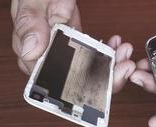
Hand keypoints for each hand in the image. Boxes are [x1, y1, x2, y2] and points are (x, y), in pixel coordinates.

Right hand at [11, 0, 134, 92]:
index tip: (103, 81)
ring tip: (124, 53)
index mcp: (32, 56)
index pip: (56, 85)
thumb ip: (31, 26)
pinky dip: (109, 52)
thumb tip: (31, 51)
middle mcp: (48, 59)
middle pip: (78, 84)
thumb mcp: (32, 5)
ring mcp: (64, 53)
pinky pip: (93, 56)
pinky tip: (117, 44)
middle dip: (106, 79)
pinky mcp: (75, 44)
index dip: (82, 89)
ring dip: (111, 65)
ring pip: (89, 72)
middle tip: (124, 66)